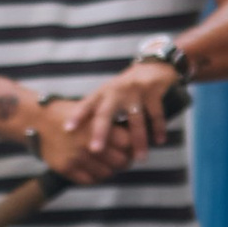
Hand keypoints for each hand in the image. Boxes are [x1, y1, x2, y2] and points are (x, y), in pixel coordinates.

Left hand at [62, 64, 180, 181]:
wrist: (152, 68)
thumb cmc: (126, 88)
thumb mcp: (109, 95)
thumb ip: (98, 111)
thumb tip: (84, 139)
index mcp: (103, 92)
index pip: (87, 105)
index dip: (77, 116)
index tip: (68, 130)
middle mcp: (116, 91)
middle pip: (106, 114)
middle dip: (100, 132)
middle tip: (95, 150)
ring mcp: (134, 91)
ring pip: (135, 120)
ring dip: (139, 140)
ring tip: (140, 158)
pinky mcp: (152, 92)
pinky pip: (155, 114)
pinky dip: (158, 128)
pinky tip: (159, 141)